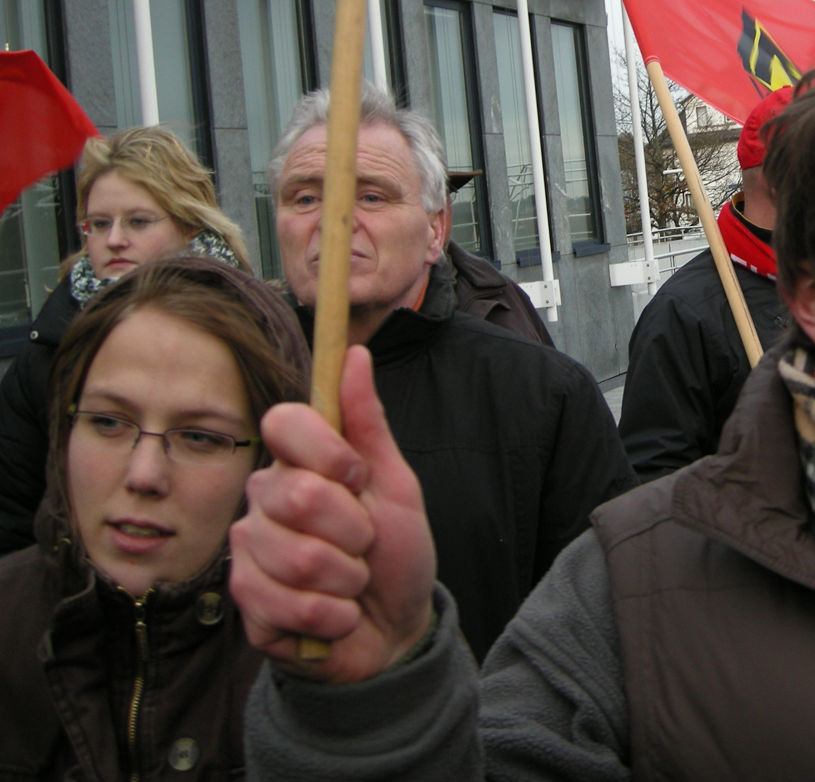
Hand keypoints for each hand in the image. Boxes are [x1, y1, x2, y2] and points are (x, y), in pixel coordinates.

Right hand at [229, 346, 435, 682]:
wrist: (396, 631)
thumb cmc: (397, 553)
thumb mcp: (395, 485)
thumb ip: (368, 423)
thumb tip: (355, 354)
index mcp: (300, 464)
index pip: (283, 422)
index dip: (326, 451)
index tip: (358, 477)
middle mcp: (265, 501)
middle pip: (297, 495)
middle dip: (354, 529)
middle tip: (364, 544)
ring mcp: (249, 552)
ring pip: (296, 556)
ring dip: (346, 578)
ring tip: (351, 584)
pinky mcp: (245, 604)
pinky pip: (285, 604)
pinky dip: (330, 616)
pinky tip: (335, 617)